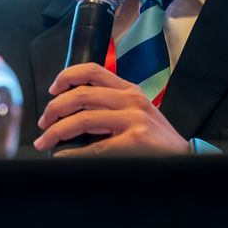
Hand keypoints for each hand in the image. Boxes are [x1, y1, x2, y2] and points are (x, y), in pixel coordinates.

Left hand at [33, 63, 187, 155]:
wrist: (184, 157)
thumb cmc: (156, 137)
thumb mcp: (135, 112)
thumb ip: (109, 106)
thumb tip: (72, 112)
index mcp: (128, 90)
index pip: (93, 70)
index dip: (68, 75)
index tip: (53, 89)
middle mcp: (130, 100)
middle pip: (81, 95)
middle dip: (55, 108)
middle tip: (43, 121)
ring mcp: (133, 120)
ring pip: (83, 120)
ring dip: (56, 131)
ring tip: (45, 141)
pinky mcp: (134, 141)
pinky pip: (94, 148)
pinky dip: (72, 153)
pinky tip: (62, 157)